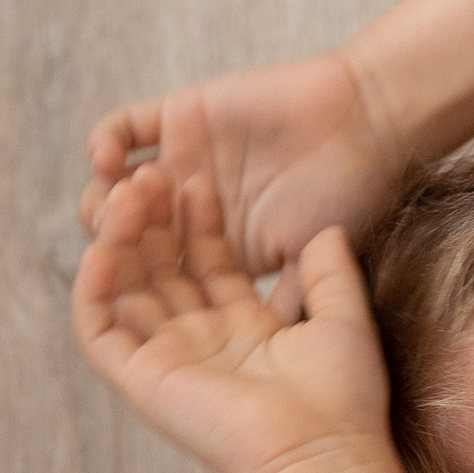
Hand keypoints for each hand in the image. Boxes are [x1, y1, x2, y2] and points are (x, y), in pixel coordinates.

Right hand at [72, 162, 393, 472]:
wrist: (321, 451)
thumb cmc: (342, 399)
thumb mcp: (343, 318)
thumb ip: (330, 272)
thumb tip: (329, 229)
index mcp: (246, 333)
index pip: (210, 265)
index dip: (199, 223)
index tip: (199, 180)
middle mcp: (202, 345)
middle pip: (164, 270)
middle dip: (155, 222)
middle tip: (152, 174)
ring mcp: (166, 362)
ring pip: (125, 289)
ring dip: (119, 240)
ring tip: (125, 193)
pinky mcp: (138, 380)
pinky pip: (99, 329)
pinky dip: (93, 287)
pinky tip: (103, 246)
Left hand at [81, 50, 407, 301]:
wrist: (370, 119)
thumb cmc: (352, 193)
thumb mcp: (314, 260)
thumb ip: (283, 301)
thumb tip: (249, 356)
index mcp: (222, 248)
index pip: (161, 280)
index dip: (138, 291)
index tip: (128, 300)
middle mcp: (195, 207)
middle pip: (127, 239)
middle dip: (115, 248)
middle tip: (112, 249)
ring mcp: (184, 161)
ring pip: (114, 189)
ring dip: (103, 202)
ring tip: (116, 205)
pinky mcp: (180, 117)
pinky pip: (121, 129)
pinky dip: (104, 144)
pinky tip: (109, 161)